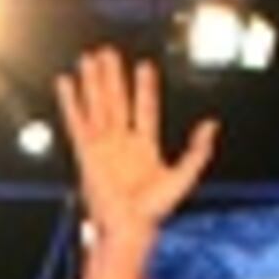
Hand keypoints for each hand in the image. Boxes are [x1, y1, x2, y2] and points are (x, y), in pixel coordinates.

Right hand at [51, 46, 219, 278]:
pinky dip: (71, 101)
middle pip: (116, 101)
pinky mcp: (86, 152)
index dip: (145, 88)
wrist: (127, 226)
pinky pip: (77, 121)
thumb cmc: (153, 209)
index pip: (145, 109)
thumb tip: (211, 125)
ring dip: (92, 82)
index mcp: (144, 146)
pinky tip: (66, 83)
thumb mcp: (184, 176)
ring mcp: (102, 145)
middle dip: (113, 77)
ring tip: (88, 58)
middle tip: (108, 52)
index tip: (144, 66)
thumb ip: (198, 150)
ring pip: (97, 105)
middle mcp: (121, 142)